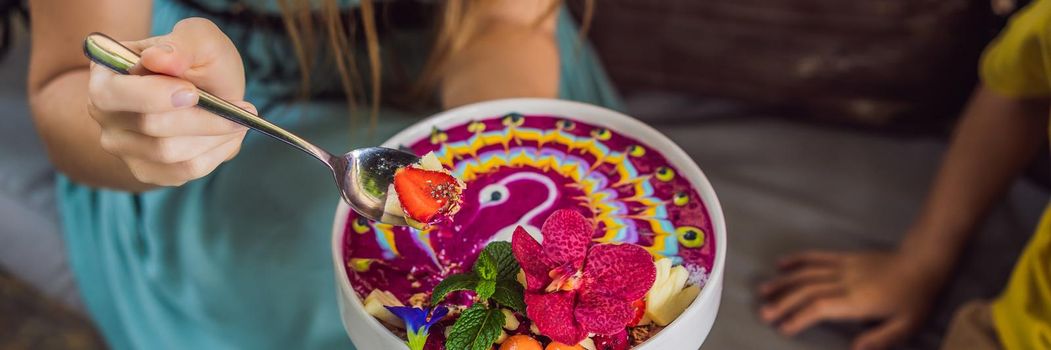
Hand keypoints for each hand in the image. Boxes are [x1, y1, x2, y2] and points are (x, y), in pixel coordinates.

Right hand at [87, 18, 250, 186]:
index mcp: (106, 74)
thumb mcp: (197, 37)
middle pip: (149, 127)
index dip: (153, 96)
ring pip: (169, 153)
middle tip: (241, 109)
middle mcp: (104, 113)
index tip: (193, 91)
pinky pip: (182, 172)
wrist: (206, 87)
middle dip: (203, 118)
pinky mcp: (146, 170)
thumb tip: (157, 59)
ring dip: (214, 136)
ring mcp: (122, 145)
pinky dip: (215, 154)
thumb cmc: (197, 58)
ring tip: (241, 119)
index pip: (112, 94)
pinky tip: (230, 136)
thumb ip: (181, 45)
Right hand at [758, 251, 943, 349]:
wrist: (924, 262)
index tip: (783, 328)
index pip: (821, 307)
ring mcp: (843, 266)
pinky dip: (797, 259)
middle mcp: (845, 281)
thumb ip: (879, 340)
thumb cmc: (916, 298)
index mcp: (858, 300)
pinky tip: (781, 264)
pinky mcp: (845, 257)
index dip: (799, 317)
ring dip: (783, 281)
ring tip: (763, 291)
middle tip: (763, 314)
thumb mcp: (906, 325)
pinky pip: (817, 256)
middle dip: (783, 302)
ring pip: (807, 272)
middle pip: (807, 289)